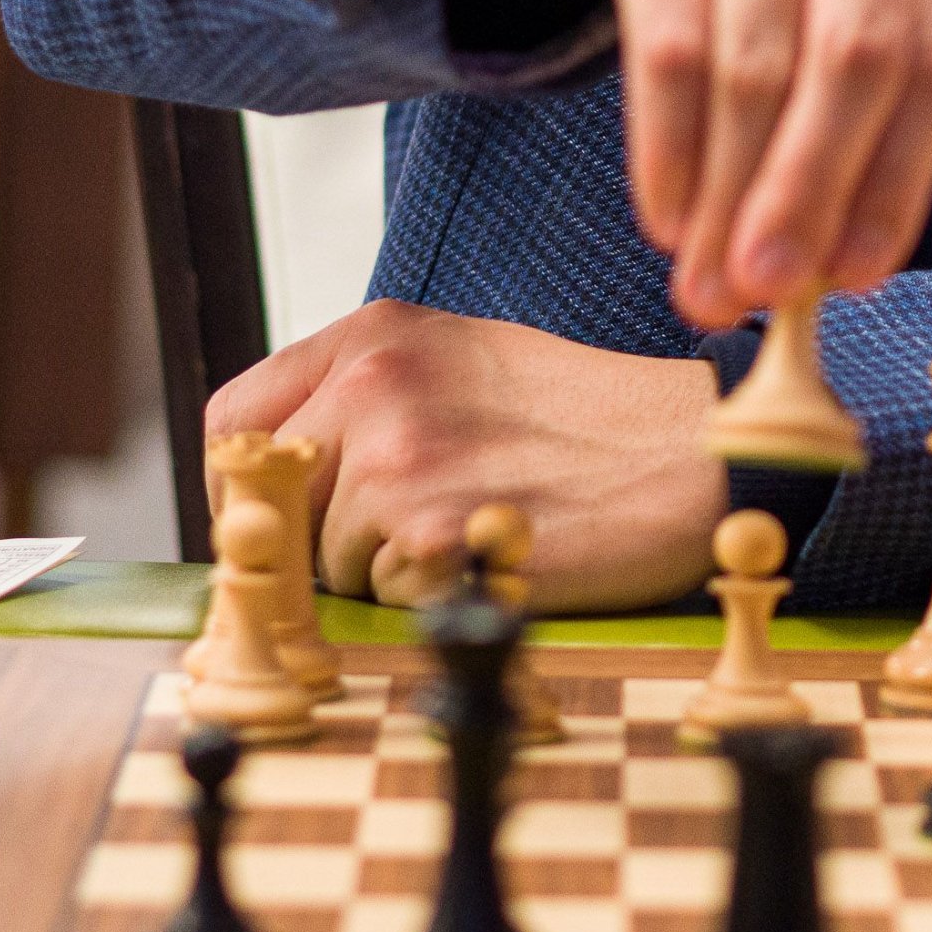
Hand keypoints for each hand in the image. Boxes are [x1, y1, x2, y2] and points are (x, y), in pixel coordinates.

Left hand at [208, 300, 725, 610]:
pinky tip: (493, 557)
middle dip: (322, 537)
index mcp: (376, 334)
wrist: (696, 457)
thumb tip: (283, 473)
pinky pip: (382, 598)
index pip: (236, 421)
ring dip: (383, 571)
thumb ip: (368, 395)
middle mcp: (372, 384)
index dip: (249, 487)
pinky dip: (429, 596)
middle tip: (409, 537)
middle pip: (272, 502)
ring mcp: (395, 458)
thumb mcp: (465, 360)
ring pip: (324, 561)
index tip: (283, 518)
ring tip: (474, 532)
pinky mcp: (427, 534)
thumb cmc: (593, 419)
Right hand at [541, 0, 931, 327]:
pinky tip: (669, 215)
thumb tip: (849, 254)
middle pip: (856, 59)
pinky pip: (666, 46)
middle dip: (813, 197)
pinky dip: (668, 151)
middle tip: (772, 297)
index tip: (861, 277)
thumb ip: (891, 60)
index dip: (901, 182)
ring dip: (731, 197)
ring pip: (754, 65)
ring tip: (712, 282)